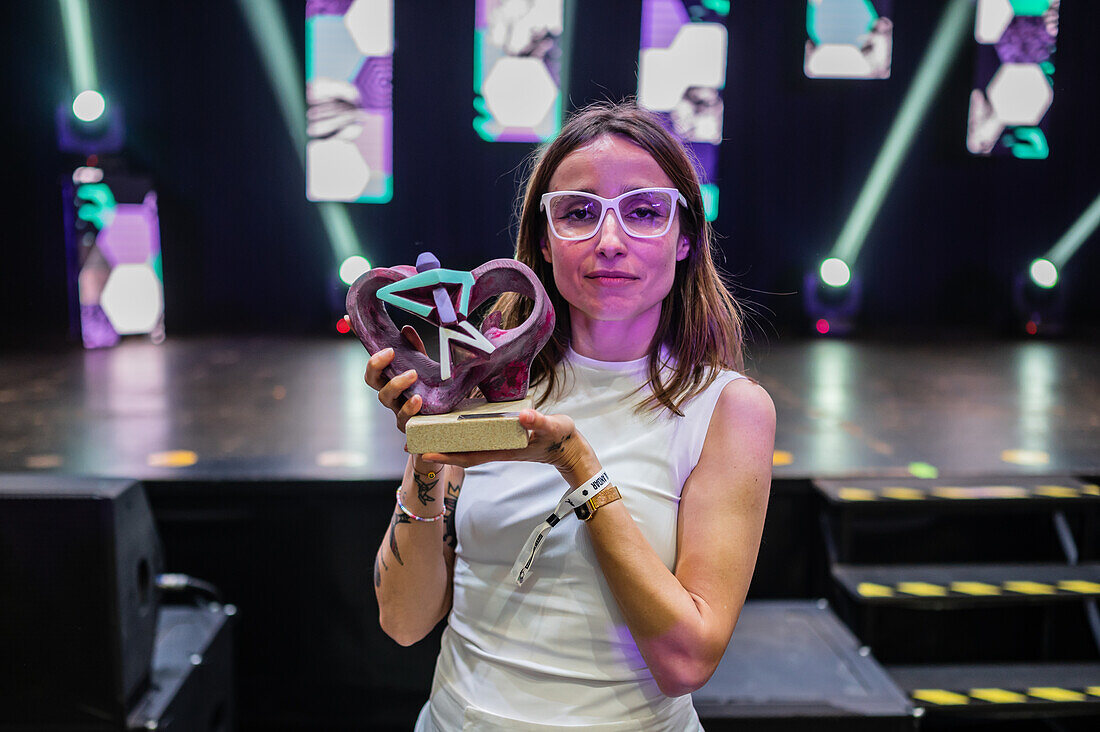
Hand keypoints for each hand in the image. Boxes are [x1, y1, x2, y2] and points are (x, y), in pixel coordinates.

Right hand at [351, 318, 428, 433]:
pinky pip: (403, 418)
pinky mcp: (407, 424)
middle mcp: (389, 392)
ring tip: (412, 374)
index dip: (359, 338)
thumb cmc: (430, 390)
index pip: (372, 356)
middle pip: (371, 378)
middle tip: (390, 352)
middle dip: (375, 364)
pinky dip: (409, 408)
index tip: (349, 319)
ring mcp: (396, 408)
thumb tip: (405, 330)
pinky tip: (418, 399)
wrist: (446, 418)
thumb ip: (415, 349)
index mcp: (389, 376)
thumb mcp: (425, 366)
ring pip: (385, 396)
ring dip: (396, 383)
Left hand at [422, 409, 600, 486]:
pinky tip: (454, 425)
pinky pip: (480, 438)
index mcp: (506, 448)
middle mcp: (499, 447)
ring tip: (427, 434)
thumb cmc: (562, 438)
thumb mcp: (553, 427)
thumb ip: (539, 422)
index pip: (471, 455)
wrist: (572, 449)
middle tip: (414, 443)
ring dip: (449, 442)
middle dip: (440, 450)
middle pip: (464, 452)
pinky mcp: (506, 437)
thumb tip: (524, 417)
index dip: (448, 456)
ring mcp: (501, 443)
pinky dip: (464, 434)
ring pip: (470, 446)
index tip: (426, 455)